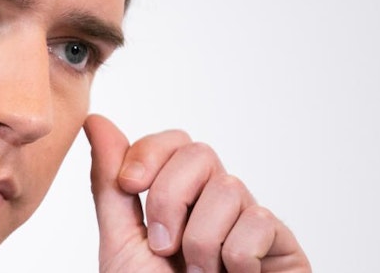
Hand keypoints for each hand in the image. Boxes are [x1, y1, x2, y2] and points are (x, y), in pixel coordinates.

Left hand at [83, 114, 309, 272]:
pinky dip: (235, 258)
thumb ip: (111, 186)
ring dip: (200, 240)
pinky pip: (260, 222)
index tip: (128, 187)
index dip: (149, 153)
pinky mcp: (283, 247)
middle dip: (170, 197)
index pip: (173, 142)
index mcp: (177, 200)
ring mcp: (251, 223)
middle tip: (162, 247)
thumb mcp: (121, 245)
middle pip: (200, 153)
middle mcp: (215, 205)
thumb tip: (96, 121)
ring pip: (229, 188)